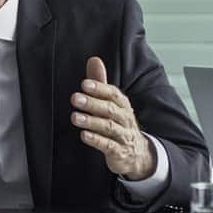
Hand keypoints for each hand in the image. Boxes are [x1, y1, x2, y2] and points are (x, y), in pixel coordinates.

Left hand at [71, 57, 154, 180]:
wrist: (138, 153)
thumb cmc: (119, 124)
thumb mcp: (111, 104)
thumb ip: (101, 83)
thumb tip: (94, 59)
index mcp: (123, 105)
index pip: (113, 94)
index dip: (100, 88)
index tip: (85, 84)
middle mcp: (125, 119)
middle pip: (110, 109)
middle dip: (92, 103)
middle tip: (75, 98)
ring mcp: (123, 136)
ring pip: (109, 127)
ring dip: (91, 121)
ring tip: (75, 117)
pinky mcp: (119, 152)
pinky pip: (108, 145)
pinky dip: (96, 140)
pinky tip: (83, 135)